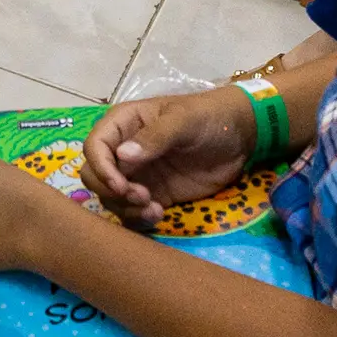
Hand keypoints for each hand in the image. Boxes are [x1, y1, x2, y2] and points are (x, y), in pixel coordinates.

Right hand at [82, 89, 253, 222]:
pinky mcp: (154, 195)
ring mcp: (139, 175)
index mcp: (124, 124)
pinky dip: (139, 218)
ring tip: (154, 209)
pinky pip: (133, 212)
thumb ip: (155, 137)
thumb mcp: (184, 120)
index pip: (94, 147)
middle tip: (141, 197)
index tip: (121, 185)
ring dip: (126, 208)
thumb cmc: (209, 117)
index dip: (101, 168)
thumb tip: (123, 156)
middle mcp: (124, 151)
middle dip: (112, 191)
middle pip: (95, 175)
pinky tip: (159, 214)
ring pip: (111, 198)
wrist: (241, 137)